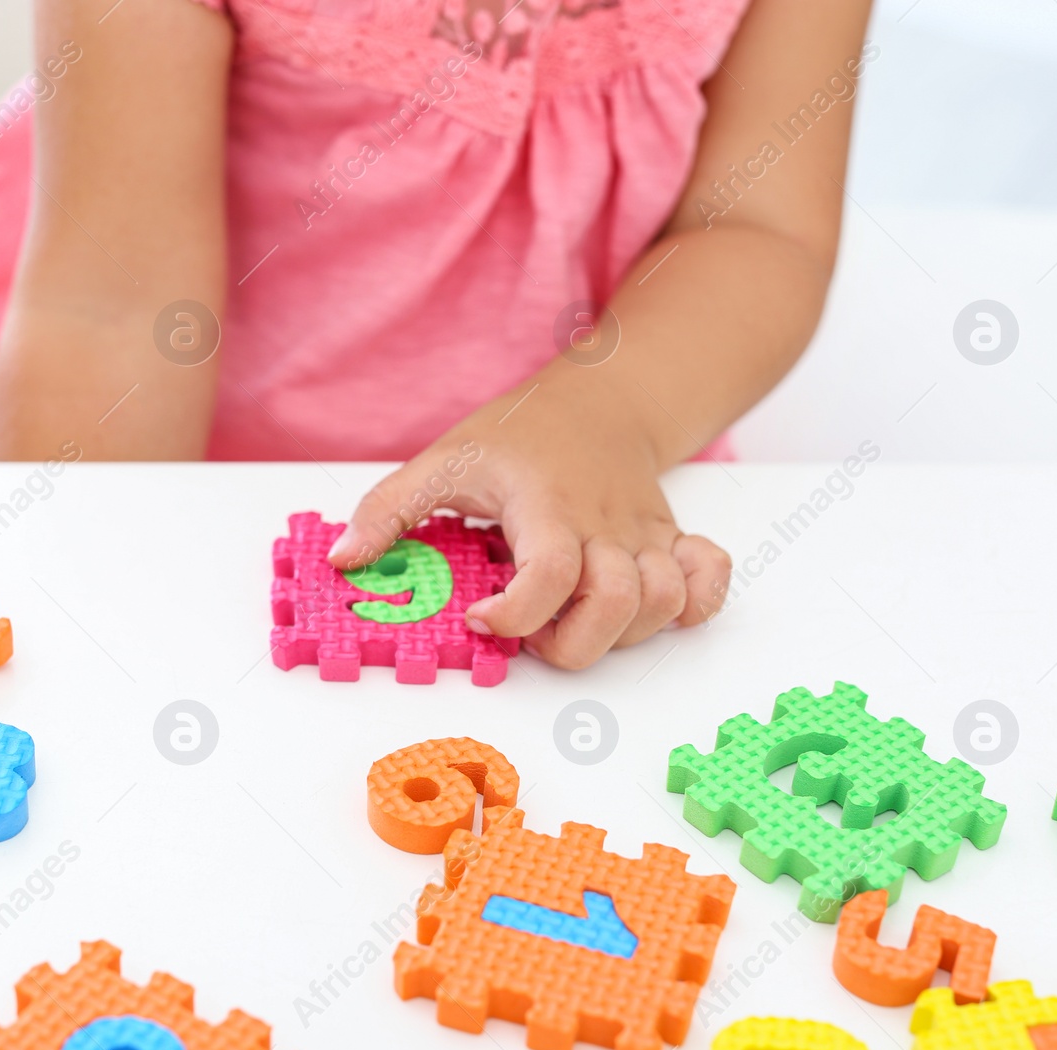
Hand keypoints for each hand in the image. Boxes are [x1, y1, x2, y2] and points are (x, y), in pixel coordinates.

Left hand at [326, 366, 731, 669]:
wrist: (599, 399)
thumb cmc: (519, 436)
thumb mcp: (443, 461)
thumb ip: (389, 511)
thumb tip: (346, 560)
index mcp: (547, 504)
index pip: (552, 573)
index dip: (516, 615)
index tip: (481, 619)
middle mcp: (605, 523)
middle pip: (618, 603)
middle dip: (571, 643)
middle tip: (530, 634)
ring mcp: (645, 535)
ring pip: (665, 603)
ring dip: (622, 632)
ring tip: (572, 621)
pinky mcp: (670, 542)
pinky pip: (710, 581)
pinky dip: (693, 606)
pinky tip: (645, 609)